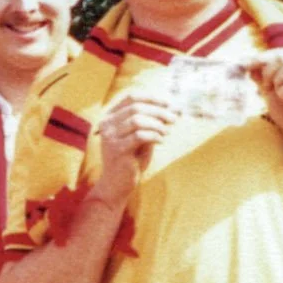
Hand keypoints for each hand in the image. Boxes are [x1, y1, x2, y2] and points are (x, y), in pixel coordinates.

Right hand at [93, 92, 180, 206]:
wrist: (117, 185)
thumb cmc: (132, 159)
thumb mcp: (144, 137)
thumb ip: (155, 122)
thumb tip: (176, 109)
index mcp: (111, 117)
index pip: (131, 97)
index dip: (152, 98)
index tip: (169, 104)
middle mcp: (106, 124)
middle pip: (136, 108)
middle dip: (159, 111)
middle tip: (174, 118)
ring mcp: (109, 137)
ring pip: (137, 120)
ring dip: (157, 124)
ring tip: (167, 131)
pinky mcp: (116, 150)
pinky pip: (139, 136)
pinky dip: (154, 136)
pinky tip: (161, 141)